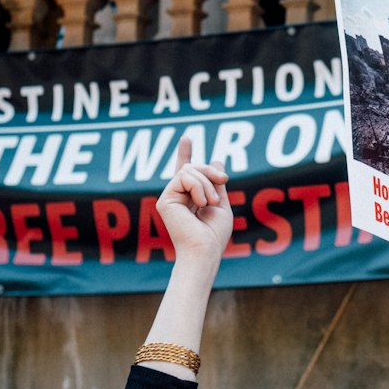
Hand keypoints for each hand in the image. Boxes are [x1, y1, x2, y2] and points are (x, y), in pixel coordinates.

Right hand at [156, 138, 233, 261]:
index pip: (187, 173)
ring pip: (189, 171)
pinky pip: (184, 177)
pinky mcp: (165, 200)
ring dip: (207, 183)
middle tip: (223, 180)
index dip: (185, 154)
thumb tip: (216, 160)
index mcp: (191, 198)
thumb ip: (216, 184)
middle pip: (193, 168)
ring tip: (210, 202)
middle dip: (211, 171)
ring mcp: (170, 198)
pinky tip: (200, 203)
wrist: (205, 250)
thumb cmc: (214, 234)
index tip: (186, 139)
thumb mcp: (221, 204)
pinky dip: (198, 187)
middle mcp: (178, 196)